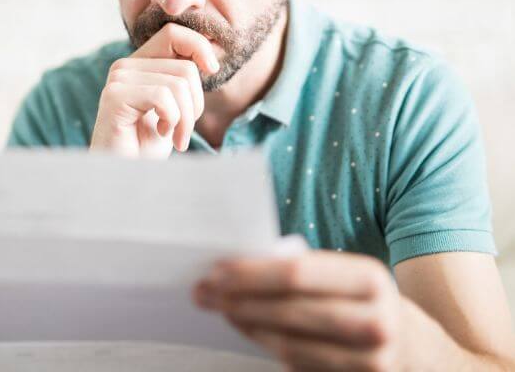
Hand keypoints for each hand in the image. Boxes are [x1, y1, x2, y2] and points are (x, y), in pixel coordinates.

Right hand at [90, 23, 219, 157]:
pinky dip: (173, 120)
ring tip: (174, 137)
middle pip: (185, 67)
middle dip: (196, 104)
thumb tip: (210, 60)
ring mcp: (118, 79)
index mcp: (139, 64)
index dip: (200, 47)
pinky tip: (161, 134)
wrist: (124, 178)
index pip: (174, 33)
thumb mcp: (174, 108)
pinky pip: (163, 97)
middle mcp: (125, 66)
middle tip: (183, 131)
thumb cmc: (147, 148)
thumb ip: (183, 81)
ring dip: (186, 119)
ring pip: (179, 83)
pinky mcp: (115, 96)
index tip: (212, 71)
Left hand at [193, 250, 412, 370]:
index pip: (297, 272)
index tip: (215, 269)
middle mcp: (374, 320)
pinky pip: (300, 366)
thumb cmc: (369, 304)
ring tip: (222, 310)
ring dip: (248, 325)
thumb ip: (306, 271)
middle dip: (239, 299)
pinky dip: (269, 347)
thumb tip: (239, 267)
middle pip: (289, 309)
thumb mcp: (351, 277)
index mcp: (369, 278)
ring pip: (290, 344)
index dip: (251, 272)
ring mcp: (370, 361)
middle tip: (204, 292)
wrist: (424, 356)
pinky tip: (249, 331)